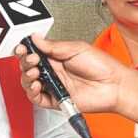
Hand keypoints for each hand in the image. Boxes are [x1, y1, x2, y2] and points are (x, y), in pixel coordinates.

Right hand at [15, 36, 130, 114]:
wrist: (114, 85)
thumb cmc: (102, 66)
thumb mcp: (76, 48)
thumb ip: (54, 46)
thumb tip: (36, 38)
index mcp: (57, 57)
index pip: (34, 53)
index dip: (26, 50)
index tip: (23, 47)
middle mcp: (54, 71)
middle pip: (29, 68)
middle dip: (25, 62)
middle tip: (32, 59)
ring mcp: (55, 86)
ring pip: (30, 83)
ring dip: (27, 77)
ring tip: (34, 72)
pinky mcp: (57, 99)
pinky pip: (38, 99)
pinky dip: (33, 93)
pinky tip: (37, 85)